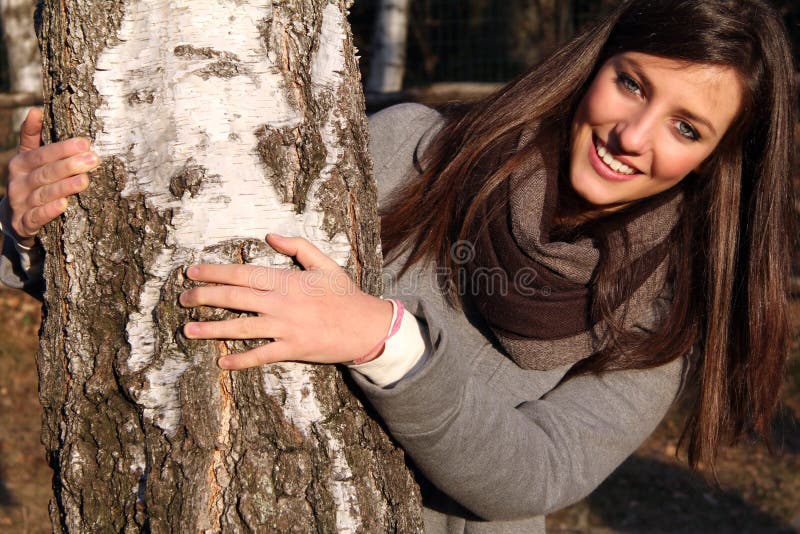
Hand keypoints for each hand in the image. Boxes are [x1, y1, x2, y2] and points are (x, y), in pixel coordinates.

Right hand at [3, 108, 98, 245]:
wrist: (14, 219)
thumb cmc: (30, 182)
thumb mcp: (28, 159)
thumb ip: (32, 136)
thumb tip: (36, 110)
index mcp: (20, 164)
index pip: (41, 154)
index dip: (63, 149)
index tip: (85, 143)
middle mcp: (18, 183)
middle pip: (45, 173)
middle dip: (69, 165)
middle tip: (93, 159)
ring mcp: (20, 204)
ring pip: (43, 194)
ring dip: (64, 187)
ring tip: (85, 180)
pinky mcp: (24, 224)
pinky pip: (37, 217)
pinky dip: (49, 211)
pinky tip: (64, 205)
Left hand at [180, 234, 393, 369]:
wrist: (366, 327)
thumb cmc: (344, 294)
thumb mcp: (325, 263)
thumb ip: (297, 246)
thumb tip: (269, 236)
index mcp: (286, 281)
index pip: (242, 273)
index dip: (214, 272)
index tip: (192, 272)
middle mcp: (281, 304)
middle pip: (234, 298)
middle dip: (204, 297)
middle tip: (182, 299)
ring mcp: (285, 328)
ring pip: (240, 328)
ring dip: (212, 329)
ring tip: (188, 330)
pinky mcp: (291, 349)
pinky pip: (261, 356)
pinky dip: (240, 360)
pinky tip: (222, 362)